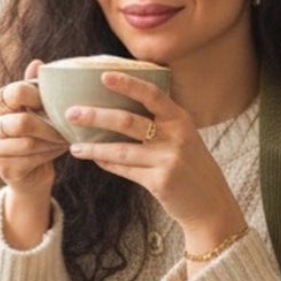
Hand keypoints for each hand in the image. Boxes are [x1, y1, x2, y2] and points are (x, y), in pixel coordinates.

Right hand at [0, 60, 68, 193]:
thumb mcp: (34, 108)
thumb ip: (34, 87)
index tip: (54, 104)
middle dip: (49, 126)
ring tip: (65, 138)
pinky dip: (50, 154)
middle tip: (66, 127)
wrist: (29, 173)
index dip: (40, 97)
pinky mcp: (3, 168)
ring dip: (52, 141)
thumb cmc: (34, 134)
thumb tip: (37, 63)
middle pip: (23, 122)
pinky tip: (58, 150)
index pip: (17, 91)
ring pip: (30, 143)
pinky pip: (32, 159)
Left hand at [65, 71, 247, 251]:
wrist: (210, 204)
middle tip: (71, 113)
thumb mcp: (183, 138)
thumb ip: (160, 123)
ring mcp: (168, 160)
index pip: (152, 94)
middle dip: (96, 116)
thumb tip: (119, 110)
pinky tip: (94, 158)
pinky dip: (108, 163)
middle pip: (128, 121)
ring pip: (121, 150)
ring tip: (74, 147)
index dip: (128, 84)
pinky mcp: (160, 182)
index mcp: (180, 119)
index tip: (103, 76)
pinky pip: (126, 170)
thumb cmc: (190, 167)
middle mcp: (176, 136)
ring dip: (94, 147)